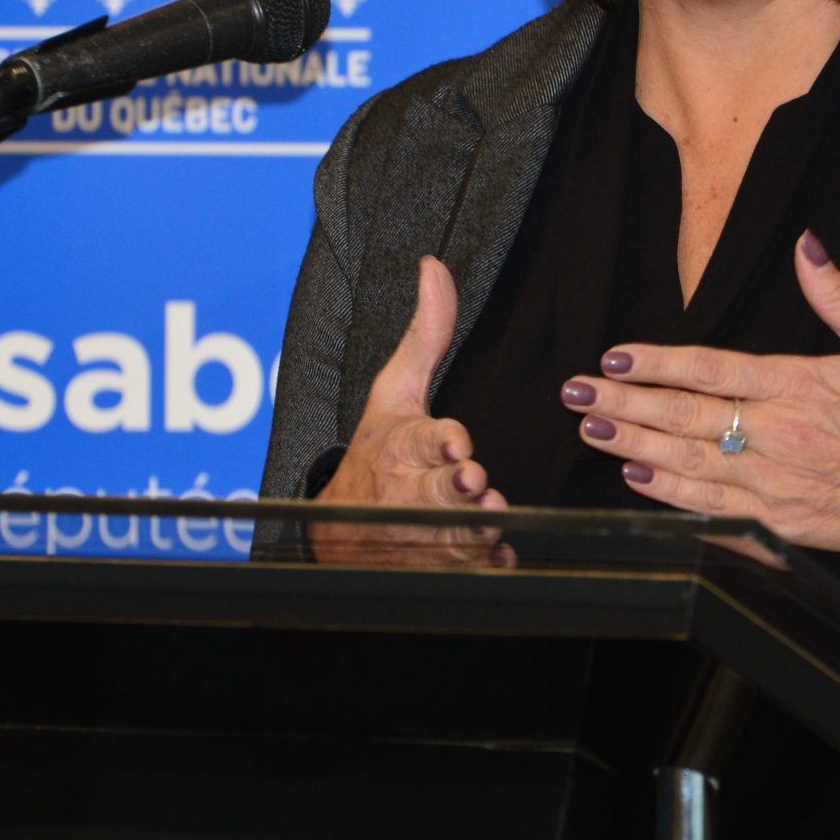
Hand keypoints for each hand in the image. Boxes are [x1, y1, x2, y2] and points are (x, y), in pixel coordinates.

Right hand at [312, 255, 512, 565]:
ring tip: (491, 522)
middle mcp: (410, 492)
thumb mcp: (394, 392)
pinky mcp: (440, 566)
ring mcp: (424, 534)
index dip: (442, 443)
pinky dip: (483, 567)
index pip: (422, 440)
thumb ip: (424, 334)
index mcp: (400, 446)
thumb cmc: (375, 450)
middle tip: (474, 483)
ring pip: (455, 536)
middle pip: (438, 492)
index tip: (458, 444)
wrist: (341, 529)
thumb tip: (434, 267)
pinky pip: (468, 571)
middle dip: (456, 490)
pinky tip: (498, 558)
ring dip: (475, 531)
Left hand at [561, 231, 839, 555]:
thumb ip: (838, 294)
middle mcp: (780, 432)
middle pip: (683, 416)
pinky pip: (712, 509)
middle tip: (574, 392)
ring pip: (686, 463)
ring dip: (632, 445)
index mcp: (800, 384)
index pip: (710, 367)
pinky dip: (669, 496)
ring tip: (590, 428)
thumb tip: (806, 245)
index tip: (614, 355)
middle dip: (622, 403)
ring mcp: (776, 482)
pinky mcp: (782, 522)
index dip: (654, 362)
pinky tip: (637, 479)